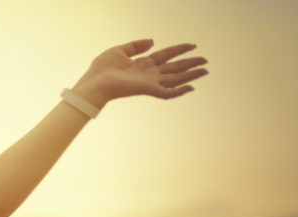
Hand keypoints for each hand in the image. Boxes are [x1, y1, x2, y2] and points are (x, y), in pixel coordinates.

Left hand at [72, 39, 208, 107]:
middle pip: (174, 67)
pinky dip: (179, 91)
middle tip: (206, 61)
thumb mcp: (120, 51)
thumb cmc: (101, 69)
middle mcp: (148, 74)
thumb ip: (136, 46)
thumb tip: (153, 41)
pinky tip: (191, 88)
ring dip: (190, 75)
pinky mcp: (147, 89)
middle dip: (190, 63)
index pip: (166, 55)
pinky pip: (167, 92)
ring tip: (205, 71)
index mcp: (143, 64)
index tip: (193, 45)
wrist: (94, 83)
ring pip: (175, 79)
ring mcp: (149, 82)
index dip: (179, 49)